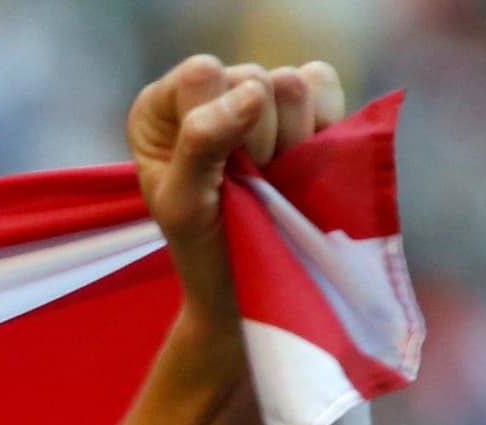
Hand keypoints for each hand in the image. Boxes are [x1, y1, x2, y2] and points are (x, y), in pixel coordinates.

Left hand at [128, 55, 344, 324]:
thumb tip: (253, 92)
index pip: (202, 74)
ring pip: (293, 84)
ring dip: (290, 141)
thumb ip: (202, 143)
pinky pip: (324, 85)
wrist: (250, 288)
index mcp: (162, 108)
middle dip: (258, 142)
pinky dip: (322, 127)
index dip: (222, 124)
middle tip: (248, 185)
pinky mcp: (301, 105)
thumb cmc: (204, 250)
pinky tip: (300, 163)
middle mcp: (207, 91)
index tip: (220, 173)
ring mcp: (255, 95)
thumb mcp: (184, 205)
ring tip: (272, 177)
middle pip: (253, 78)